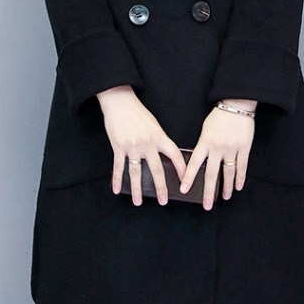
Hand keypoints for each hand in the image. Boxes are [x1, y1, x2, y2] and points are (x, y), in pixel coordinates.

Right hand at [96, 86, 186, 206]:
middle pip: (156, 169)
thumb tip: (163, 158)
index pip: (175, 155)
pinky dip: (117, 179)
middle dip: (161, 187)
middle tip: (164, 201)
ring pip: (136, 172)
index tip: (186, 182)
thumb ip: (158, 140)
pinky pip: (119, 167)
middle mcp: (147, 143)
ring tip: (138, 202)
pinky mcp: (118, 146)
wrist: (119, 101)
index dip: (182, 169)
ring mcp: (132, 146)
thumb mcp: (153, 124)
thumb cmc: (137, 113)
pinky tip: (117, 189)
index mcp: (159, 136)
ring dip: (137, 189)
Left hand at [179, 99, 255, 209]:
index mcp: (204, 142)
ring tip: (225, 197)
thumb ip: (203, 145)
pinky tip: (238, 186)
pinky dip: (240, 178)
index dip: (188, 177)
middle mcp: (217, 148)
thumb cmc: (218, 116)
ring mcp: (231, 148)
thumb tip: (199, 162)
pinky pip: (242, 166)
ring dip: (226, 187)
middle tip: (206, 205)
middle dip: (208, 191)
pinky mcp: (244, 147)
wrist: (236, 105)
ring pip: (228, 173)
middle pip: (211, 174)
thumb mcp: (205, 129)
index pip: (194, 163)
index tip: (183, 190)